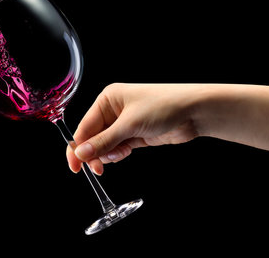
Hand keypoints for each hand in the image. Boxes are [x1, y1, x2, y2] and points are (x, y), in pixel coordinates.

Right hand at [66, 83, 199, 174]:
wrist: (193, 112)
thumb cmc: (164, 106)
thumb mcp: (130, 124)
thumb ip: (104, 141)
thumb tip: (81, 153)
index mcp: (108, 99)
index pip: (85, 126)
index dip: (77, 147)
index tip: (74, 166)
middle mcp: (114, 110)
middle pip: (94, 137)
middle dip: (94, 153)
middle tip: (97, 169)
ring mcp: (125, 123)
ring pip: (106, 145)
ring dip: (108, 154)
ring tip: (121, 154)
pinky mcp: (136, 134)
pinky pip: (119, 148)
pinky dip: (119, 154)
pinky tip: (125, 153)